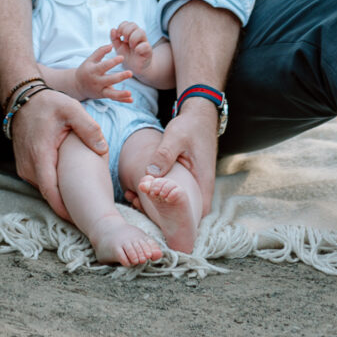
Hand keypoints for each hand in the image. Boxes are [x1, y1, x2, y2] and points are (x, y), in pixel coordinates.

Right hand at [10, 86, 107, 212]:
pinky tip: (69, 184)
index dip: (64, 209)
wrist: (22, 99)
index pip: (51, 192)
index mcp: (41, 156)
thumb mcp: (71, 109)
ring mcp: (24, 167)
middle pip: (49, 194)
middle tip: (88, 212)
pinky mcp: (24, 166)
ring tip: (81, 199)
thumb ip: (88, 128)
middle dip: (67, 205)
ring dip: (60, 194)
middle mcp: (28, 166)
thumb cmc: (48, 104)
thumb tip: (103, 149)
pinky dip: (54, 185)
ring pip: (44, 189)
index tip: (80, 219)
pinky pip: (40, 182)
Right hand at [74, 42, 132, 103]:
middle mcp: (97, 82)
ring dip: (121, 94)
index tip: (122, 57)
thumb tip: (111, 45)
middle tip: (130, 73)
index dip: (113, 62)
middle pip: (110, 80)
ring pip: (111, 94)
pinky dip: (123, 100)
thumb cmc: (86, 69)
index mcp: (93, 71)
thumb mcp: (90, 59)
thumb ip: (100, 51)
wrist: (78, 85)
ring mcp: (100, 90)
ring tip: (130, 93)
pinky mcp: (104, 96)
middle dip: (120, 77)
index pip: (104, 66)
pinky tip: (131, 100)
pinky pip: (114, 99)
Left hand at [109, 21, 155, 78]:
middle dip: (126, 31)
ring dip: (133, 38)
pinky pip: (146, 45)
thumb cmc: (127, 56)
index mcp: (130, 33)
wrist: (134, 68)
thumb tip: (113, 29)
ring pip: (141, 31)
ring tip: (130, 46)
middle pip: (133, 24)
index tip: (118, 36)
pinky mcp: (148, 51)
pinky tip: (136, 51)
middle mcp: (138, 36)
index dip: (121, 27)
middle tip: (124, 41)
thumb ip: (114, 39)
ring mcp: (144, 42)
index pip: (127, 23)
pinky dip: (139, 48)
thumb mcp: (118, 47)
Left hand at [138, 100, 218, 220]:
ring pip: (179, 203)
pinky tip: (141, 187)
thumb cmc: (190, 126)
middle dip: (162, 214)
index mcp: (203, 180)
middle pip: (187, 212)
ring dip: (158, 203)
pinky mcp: (187, 178)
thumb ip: (164, 155)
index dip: (181, 221)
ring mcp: (195, 183)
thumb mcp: (175, 137)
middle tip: (136, 205)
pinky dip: (159, 192)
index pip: (198, 213)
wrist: (199, 115)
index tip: (157, 218)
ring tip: (133, 198)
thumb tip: (150, 173)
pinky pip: (174, 192)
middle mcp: (201, 185)